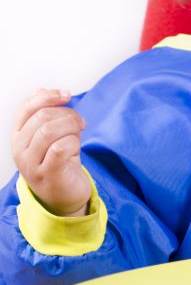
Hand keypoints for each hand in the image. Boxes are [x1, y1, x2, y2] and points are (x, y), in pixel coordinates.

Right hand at [12, 88, 90, 216]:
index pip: (26, 107)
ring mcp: (30, 164)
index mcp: (18, 136)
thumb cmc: (59, 161)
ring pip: (50, 130)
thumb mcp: (52, 134)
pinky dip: (73, 143)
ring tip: (78, 135)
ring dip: (71, 127)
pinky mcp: (47, 174)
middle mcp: (19, 149)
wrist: (64, 195)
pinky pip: (60, 148)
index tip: (67, 95)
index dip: (48, 96)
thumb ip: (46, 113)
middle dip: (67, 114)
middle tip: (79, 123)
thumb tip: (41, 89)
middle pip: (42, 117)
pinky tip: (76, 148)